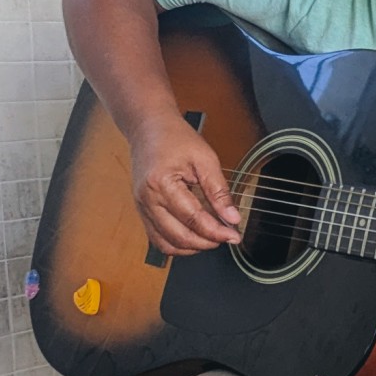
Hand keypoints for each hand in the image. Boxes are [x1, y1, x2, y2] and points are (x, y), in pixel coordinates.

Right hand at [127, 113, 240, 255]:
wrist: (149, 128)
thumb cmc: (174, 137)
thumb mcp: (205, 158)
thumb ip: (219, 190)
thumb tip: (232, 217)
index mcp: (161, 183)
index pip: (192, 218)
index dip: (216, 231)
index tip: (234, 235)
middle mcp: (147, 199)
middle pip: (178, 236)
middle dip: (206, 243)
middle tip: (226, 237)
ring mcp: (142, 207)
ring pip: (166, 244)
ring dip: (191, 247)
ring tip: (211, 238)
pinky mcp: (143, 211)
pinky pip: (158, 238)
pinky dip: (177, 243)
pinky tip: (194, 237)